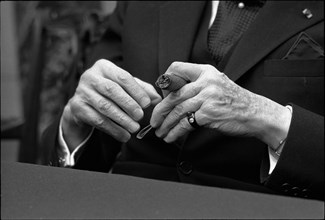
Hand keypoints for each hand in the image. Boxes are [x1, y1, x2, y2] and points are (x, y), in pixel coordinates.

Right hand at [62, 59, 161, 151]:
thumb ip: (142, 90)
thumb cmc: (109, 92)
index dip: (136, 91)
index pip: (123, 77)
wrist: (83, 102)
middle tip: (140, 116)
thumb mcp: (125, 87)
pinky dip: (113, 129)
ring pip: (104, 106)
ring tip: (135, 128)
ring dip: (122, 119)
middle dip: (128, 104)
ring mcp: (81, 92)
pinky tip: (124, 135)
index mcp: (104, 66)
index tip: (147, 104)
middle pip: (112, 90)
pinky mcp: (77, 107)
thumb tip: (157, 98)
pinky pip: (97, 120)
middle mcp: (90, 76)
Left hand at [150, 62, 290, 148]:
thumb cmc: (235, 101)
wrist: (255, 113)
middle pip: (174, 94)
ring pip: (178, 110)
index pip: (176, 68)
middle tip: (154, 120)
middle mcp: (206, 81)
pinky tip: (171, 137)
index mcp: (206, 71)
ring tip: (160, 132)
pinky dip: (175, 132)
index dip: (165, 82)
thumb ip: (197, 85)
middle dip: (160, 110)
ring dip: (166, 123)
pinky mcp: (209, 113)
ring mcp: (207, 97)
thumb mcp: (216, 84)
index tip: (162, 96)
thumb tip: (173, 95)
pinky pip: (186, 123)